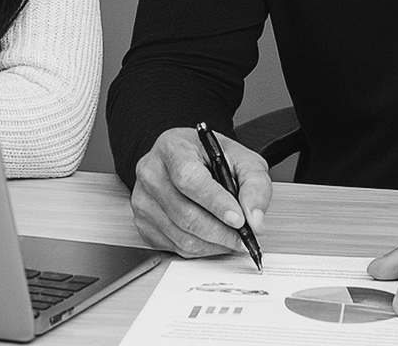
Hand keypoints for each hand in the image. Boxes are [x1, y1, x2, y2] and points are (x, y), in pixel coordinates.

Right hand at [130, 127, 271, 257]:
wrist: (185, 158)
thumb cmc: (209, 157)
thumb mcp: (240, 158)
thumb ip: (254, 184)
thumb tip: (255, 219)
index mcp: (173, 148)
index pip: (190, 179)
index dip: (215, 202)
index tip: (239, 219)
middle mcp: (151, 172)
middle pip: (185, 213)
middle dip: (221, 231)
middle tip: (244, 237)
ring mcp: (142, 199)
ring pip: (181, 236)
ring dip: (213, 244)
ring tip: (231, 237)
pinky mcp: (142, 222)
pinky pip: (174, 247)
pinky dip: (200, 249)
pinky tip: (212, 237)